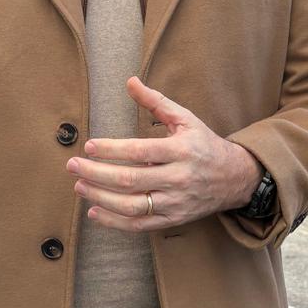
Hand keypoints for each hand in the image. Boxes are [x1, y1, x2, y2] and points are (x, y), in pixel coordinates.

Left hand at [66, 77, 260, 231]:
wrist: (235, 178)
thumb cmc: (204, 144)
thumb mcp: (186, 119)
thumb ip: (156, 102)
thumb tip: (130, 81)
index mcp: (182, 150)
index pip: (141, 151)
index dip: (112, 149)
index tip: (89, 145)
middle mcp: (179, 178)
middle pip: (131, 180)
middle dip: (97, 174)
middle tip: (73, 165)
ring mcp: (176, 202)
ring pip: (132, 205)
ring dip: (101, 197)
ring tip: (79, 186)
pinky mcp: (173, 219)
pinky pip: (140, 225)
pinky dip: (114, 221)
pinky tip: (94, 211)